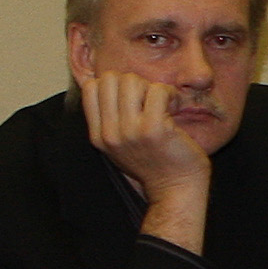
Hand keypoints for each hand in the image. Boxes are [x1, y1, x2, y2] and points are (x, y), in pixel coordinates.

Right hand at [80, 70, 212, 242]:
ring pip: (131, 81)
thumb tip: (109, 84)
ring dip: (151, 87)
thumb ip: (111, 120)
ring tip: (163, 103)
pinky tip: (174, 107)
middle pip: (110, 79)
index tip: (132, 98)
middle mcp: (110, 133)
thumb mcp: (122, 145)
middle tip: (149, 99)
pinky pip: (158, 90)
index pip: (91, 87)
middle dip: (133, 82)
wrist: (176, 190)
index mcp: (99, 136)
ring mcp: (130, 131)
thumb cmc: (156, 164)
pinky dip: (169, 93)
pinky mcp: (153, 129)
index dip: (114, 83)